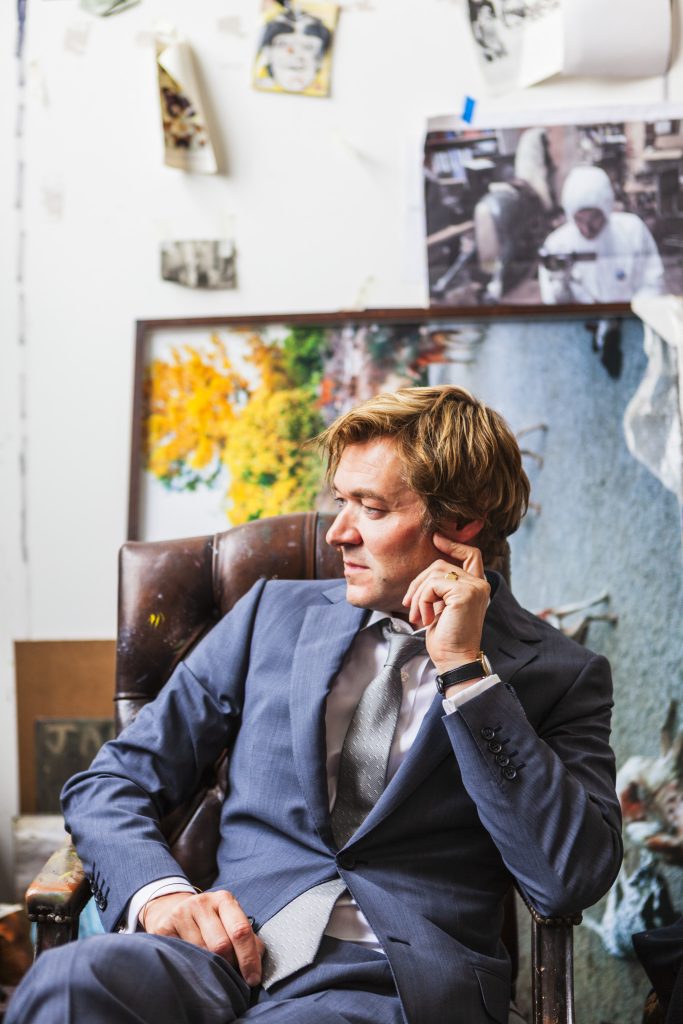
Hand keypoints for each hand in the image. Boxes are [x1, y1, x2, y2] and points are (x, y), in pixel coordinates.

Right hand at [141, 890, 264, 986]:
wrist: (172, 910)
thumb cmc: (209, 922)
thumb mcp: (229, 921)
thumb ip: (247, 938)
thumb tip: (258, 960)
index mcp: (224, 900)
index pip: (241, 930)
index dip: (249, 958)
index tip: (253, 979)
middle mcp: (202, 903)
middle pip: (221, 945)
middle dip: (229, 964)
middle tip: (229, 973)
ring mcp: (181, 914)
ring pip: (201, 953)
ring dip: (210, 967)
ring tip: (210, 967)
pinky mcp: (163, 928)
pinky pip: (182, 956)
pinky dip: (190, 966)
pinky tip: (192, 964)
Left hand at [402, 534, 489, 674]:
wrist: (454, 660)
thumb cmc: (446, 638)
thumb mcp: (442, 607)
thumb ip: (441, 588)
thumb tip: (426, 573)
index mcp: (476, 587)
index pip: (471, 554)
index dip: (454, 544)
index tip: (436, 538)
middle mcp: (480, 584)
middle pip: (441, 565)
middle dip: (419, 583)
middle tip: (409, 605)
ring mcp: (474, 587)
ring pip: (434, 573)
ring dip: (418, 595)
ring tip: (417, 616)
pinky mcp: (465, 593)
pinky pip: (432, 585)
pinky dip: (422, 601)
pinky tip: (425, 619)